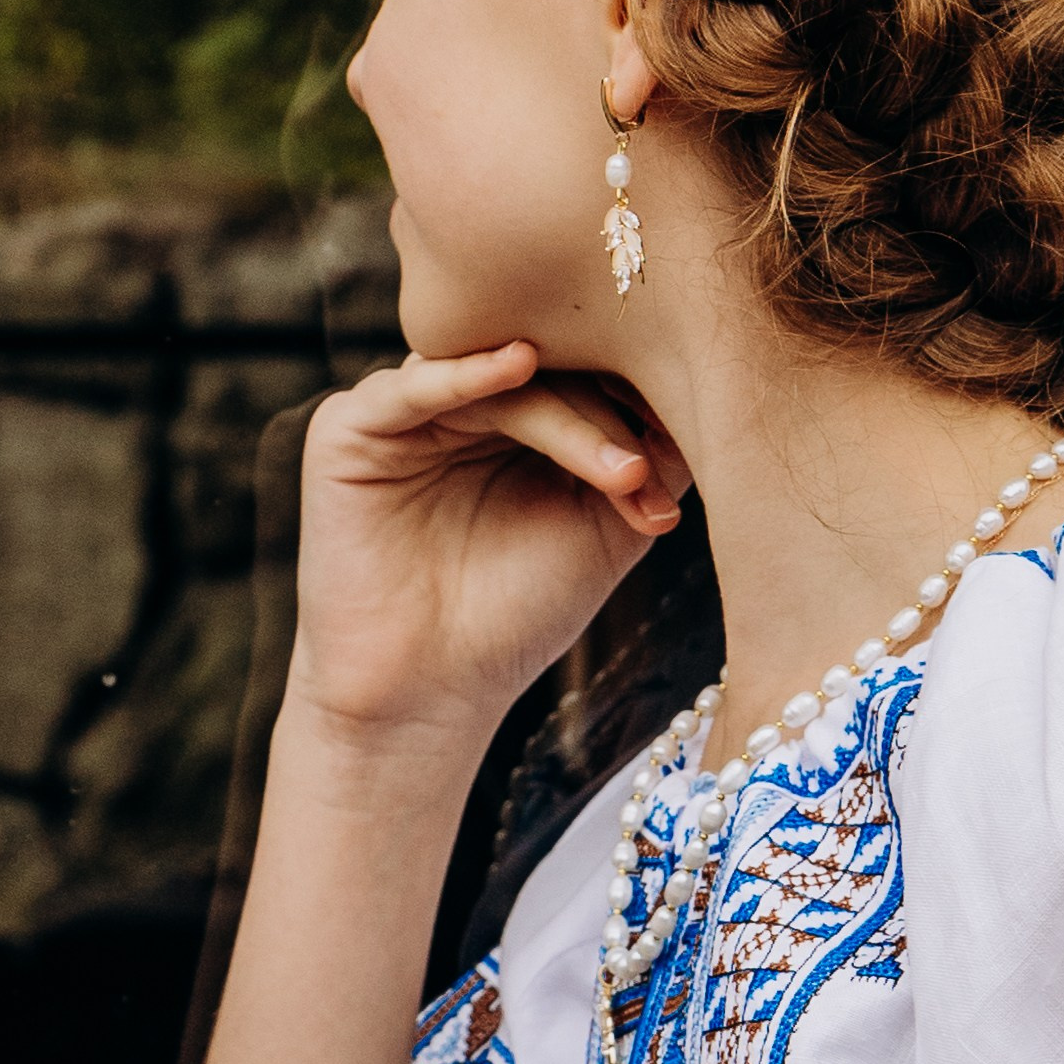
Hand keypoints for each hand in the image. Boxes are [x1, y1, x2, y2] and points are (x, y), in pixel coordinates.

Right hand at [286, 342, 686, 743]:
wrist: (427, 698)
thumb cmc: (516, 617)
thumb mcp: (604, 527)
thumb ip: (648, 456)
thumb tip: (715, 386)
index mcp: (520, 416)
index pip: (586, 370)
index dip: (642, 393)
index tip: (705, 435)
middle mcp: (462, 402)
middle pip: (548, 369)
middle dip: (610, 415)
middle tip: (650, 473)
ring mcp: (404, 410)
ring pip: (495, 378)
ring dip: (565, 417)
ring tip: (619, 467)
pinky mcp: (348, 429)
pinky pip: (410, 386)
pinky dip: (465, 374)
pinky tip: (517, 365)